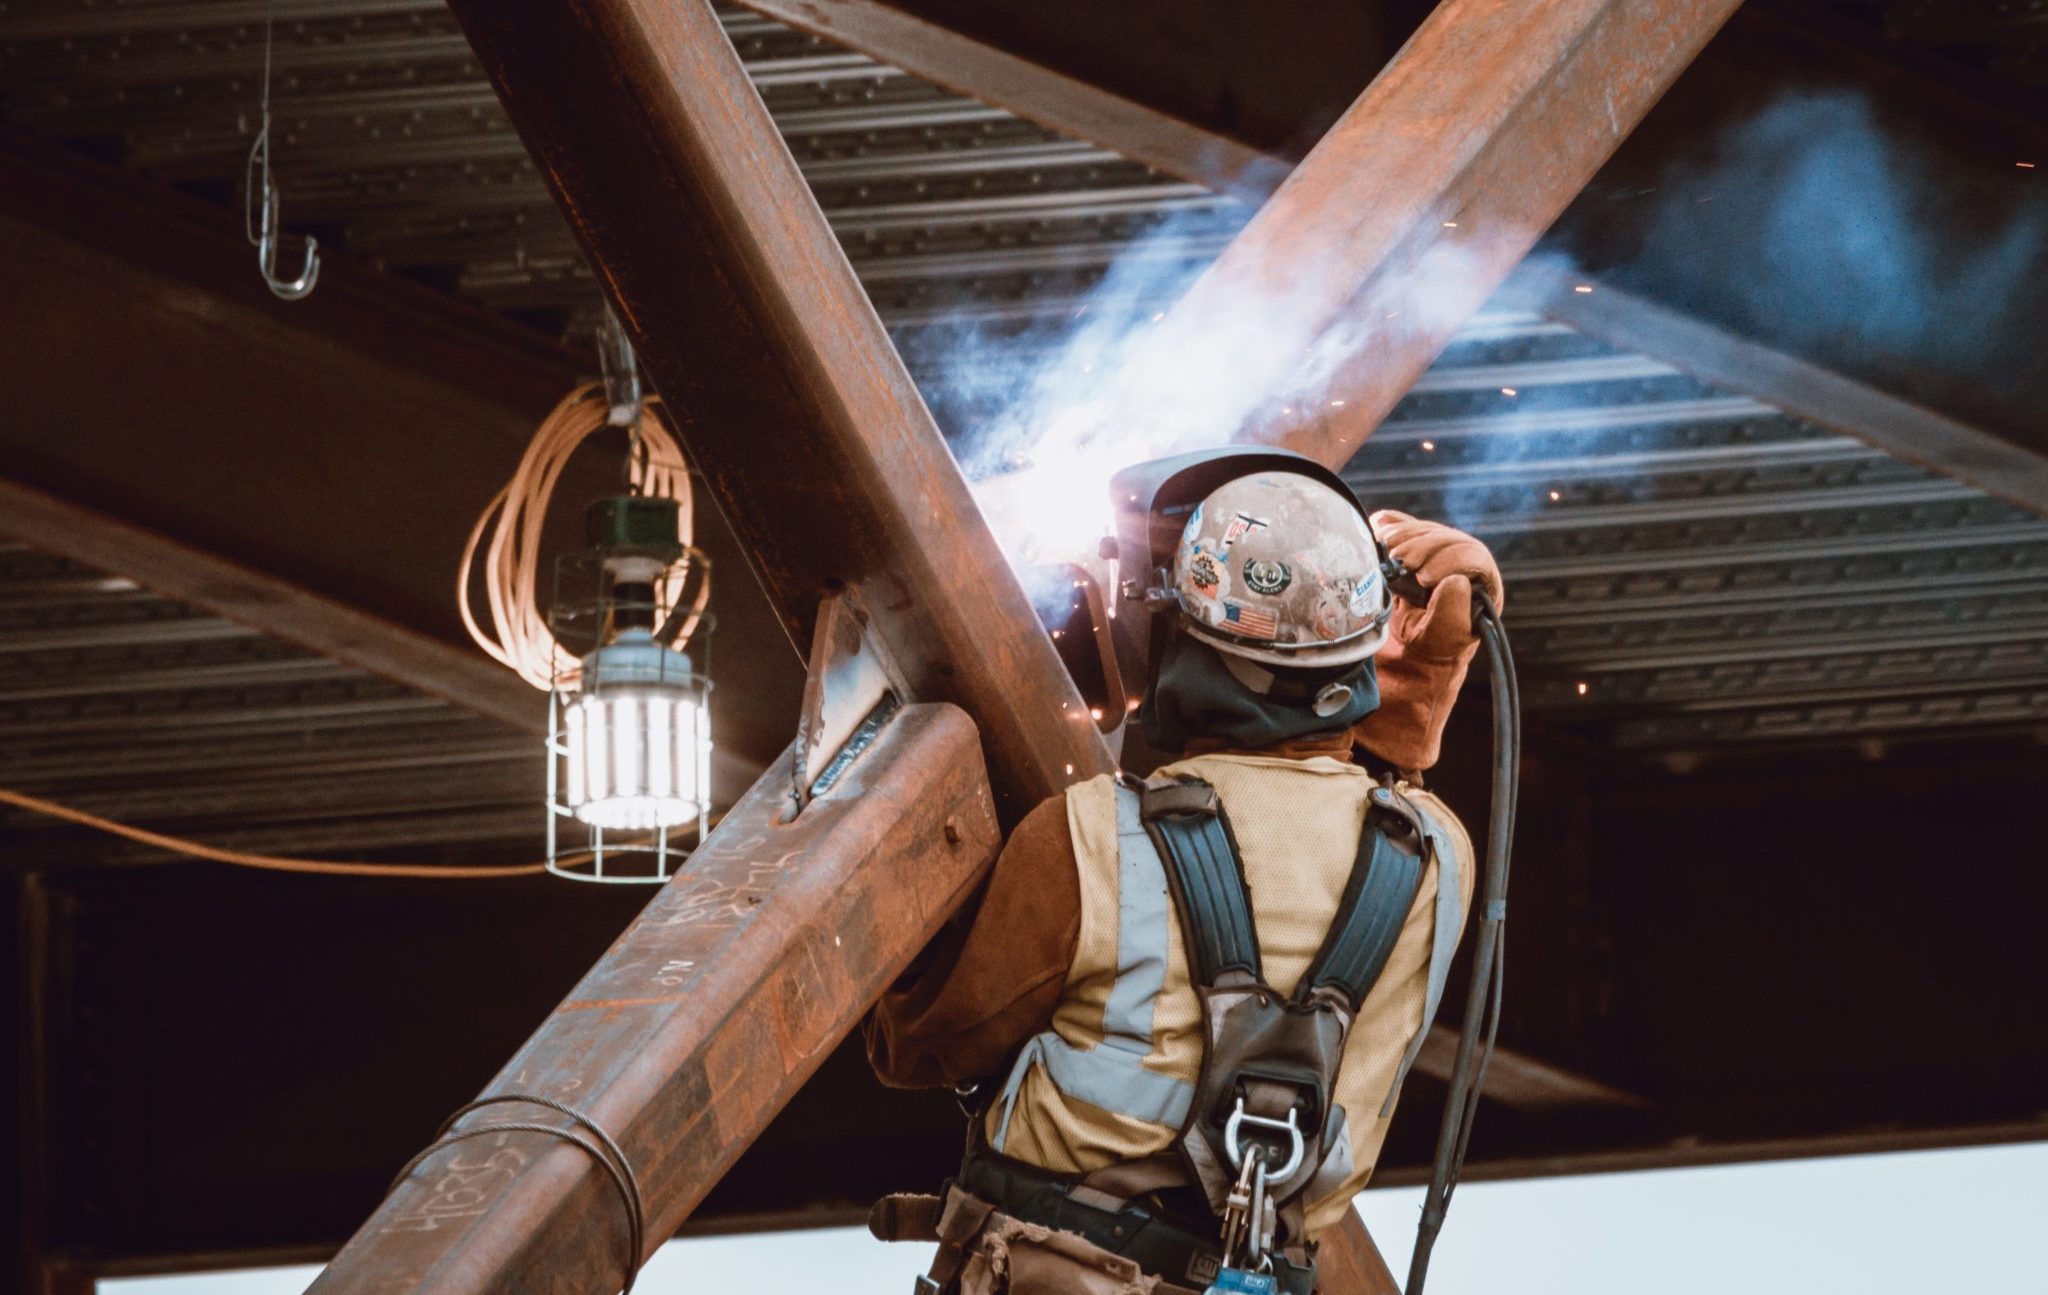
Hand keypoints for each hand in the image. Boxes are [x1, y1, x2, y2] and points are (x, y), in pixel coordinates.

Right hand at [1372, 510, 1502, 655]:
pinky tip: (1380, 538)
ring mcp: (1438, 548)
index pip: (1475, 555)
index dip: (1450, 559)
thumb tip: (1456, 579)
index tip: (1423, 577)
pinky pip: (1404, 524)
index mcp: (1482, 580)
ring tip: (1388, 554)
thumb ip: (1452, 613)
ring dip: (1403, 536)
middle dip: (1422, 545)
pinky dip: (1389, 526)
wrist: (1410, 642)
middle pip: (1448, 536)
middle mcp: (1463, 558)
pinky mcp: (1414, 543)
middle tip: (1401, 561)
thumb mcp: (1444, 637)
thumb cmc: (1433, 644)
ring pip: (1426, 529)